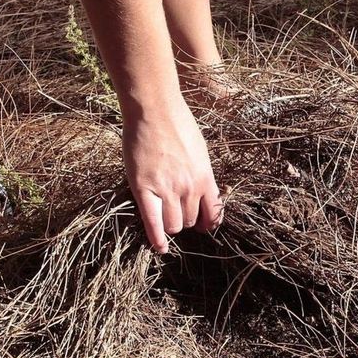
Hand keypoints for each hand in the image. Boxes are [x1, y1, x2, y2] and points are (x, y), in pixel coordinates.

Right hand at [122, 101, 221, 252]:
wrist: (154, 109)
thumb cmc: (177, 123)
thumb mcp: (199, 150)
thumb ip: (201, 173)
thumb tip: (202, 191)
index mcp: (206, 177)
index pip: (213, 214)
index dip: (207, 223)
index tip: (202, 226)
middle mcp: (190, 188)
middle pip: (189, 221)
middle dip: (183, 220)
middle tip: (174, 212)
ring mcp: (167, 190)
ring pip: (173, 225)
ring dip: (170, 225)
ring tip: (164, 218)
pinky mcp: (145, 189)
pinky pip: (152, 223)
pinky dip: (156, 239)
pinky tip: (159, 247)